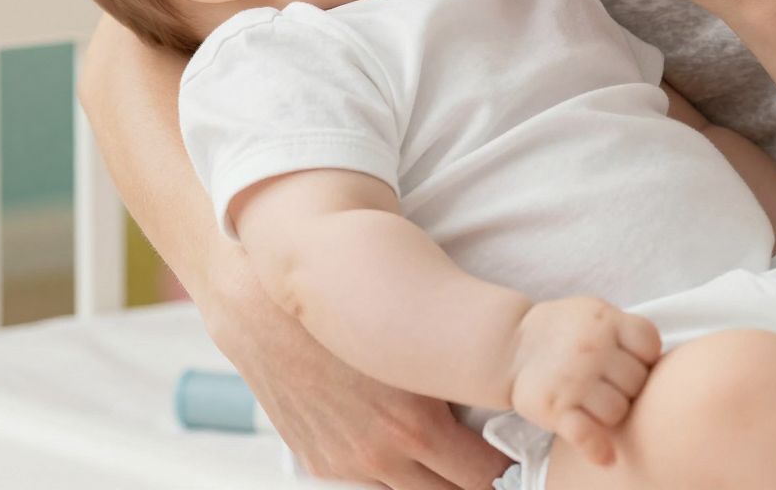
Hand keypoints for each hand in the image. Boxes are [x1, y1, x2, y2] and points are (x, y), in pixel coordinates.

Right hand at [203, 246, 510, 488]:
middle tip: (489, 460)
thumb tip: (496, 387)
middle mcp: (382, 453)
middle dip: (473, 480)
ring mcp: (347, 463)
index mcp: (415, 422)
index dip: (504, 467)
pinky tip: (400, 450)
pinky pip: (367, 486)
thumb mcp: (413, 334)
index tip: (513, 454)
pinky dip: (390, 472)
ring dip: (431, 479)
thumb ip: (453, 371)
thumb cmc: (344, 304)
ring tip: (447, 457)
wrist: (262, 308)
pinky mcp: (319, 463)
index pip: (483, 476)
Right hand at [505, 296, 662, 466]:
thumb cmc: (565, 330)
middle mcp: (591, 348)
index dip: (645, 357)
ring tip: (596, 402)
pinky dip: (598, 449)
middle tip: (609, 383)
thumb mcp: (596, 313)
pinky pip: (587, 436)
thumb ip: (626, 330)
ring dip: (611, 412)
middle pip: (636, 382)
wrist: (512, 345)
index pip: (649, 344)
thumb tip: (662, 361)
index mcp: (605, 320)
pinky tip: (605, 456)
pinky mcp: (556, 408)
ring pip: (618, 411)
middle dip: (627, 386)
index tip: (631, 360)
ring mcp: (573, 380)